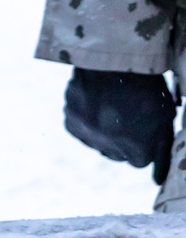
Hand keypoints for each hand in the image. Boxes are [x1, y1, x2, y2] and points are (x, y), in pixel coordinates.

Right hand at [64, 67, 176, 183]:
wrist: (114, 55)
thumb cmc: (145, 85)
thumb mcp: (164, 118)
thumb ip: (162, 153)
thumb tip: (157, 181)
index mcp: (139, 153)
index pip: (139, 160)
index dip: (142, 139)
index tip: (141, 122)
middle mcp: (112, 150)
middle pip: (117, 154)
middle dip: (121, 138)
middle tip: (124, 111)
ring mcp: (89, 137)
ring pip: (97, 142)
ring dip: (102, 128)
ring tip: (109, 101)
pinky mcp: (71, 123)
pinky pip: (79, 129)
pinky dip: (84, 118)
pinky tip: (93, 100)